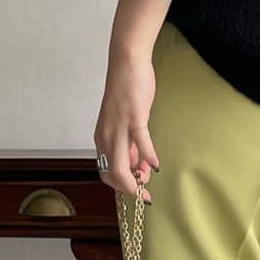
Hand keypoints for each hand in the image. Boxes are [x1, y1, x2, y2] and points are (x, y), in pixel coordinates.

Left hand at [95, 50, 158, 200]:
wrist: (126, 63)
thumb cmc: (126, 91)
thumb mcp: (123, 122)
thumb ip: (129, 143)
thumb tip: (140, 164)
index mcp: (102, 138)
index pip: (106, 172)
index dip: (121, 187)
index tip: (136, 190)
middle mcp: (106, 136)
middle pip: (113, 175)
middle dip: (129, 190)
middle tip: (145, 195)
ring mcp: (118, 128)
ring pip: (122, 166)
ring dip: (137, 180)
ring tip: (149, 179)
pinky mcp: (134, 118)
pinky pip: (141, 144)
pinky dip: (149, 158)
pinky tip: (157, 164)